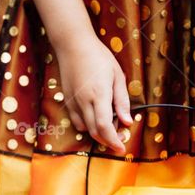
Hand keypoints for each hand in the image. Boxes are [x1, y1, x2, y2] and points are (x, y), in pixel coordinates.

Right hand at [56, 36, 131, 152]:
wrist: (73, 45)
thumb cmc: (98, 57)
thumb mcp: (117, 75)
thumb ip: (122, 100)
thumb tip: (127, 121)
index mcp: (100, 94)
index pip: (105, 126)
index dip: (113, 141)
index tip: (122, 148)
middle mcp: (84, 101)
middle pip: (95, 131)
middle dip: (108, 141)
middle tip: (119, 140)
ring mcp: (74, 101)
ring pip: (85, 128)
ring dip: (98, 133)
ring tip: (110, 124)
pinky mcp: (68, 100)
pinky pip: (77, 121)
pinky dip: (87, 126)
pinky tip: (95, 117)